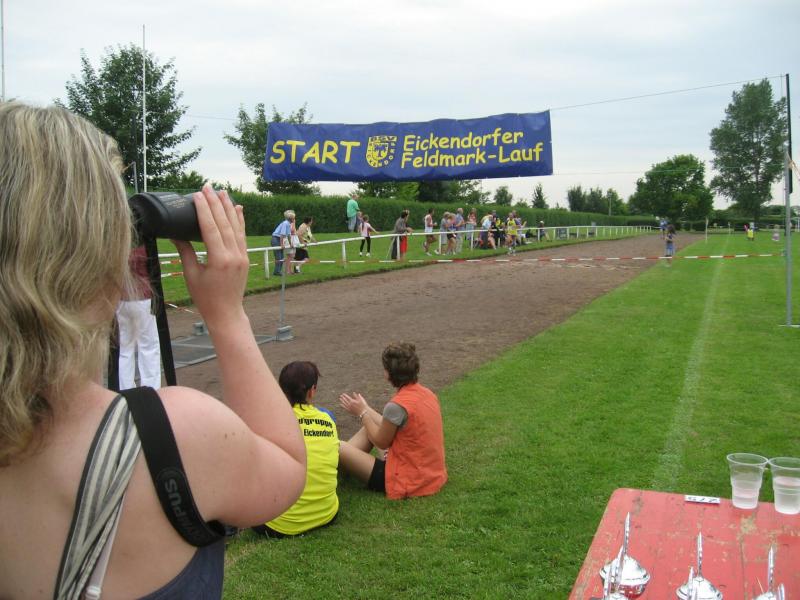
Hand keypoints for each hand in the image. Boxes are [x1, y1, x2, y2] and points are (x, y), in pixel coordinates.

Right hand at [173, 185, 248, 328]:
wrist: (226, 313)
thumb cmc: (205, 297)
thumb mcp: (191, 275)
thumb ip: (185, 252)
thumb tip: (175, 234)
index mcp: (219, 260)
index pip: (211, 228)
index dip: (204, 210)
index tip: (198, 195)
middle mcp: (234, 255)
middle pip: (224, 223)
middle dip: (216, 203)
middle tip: (208, 187)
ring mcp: (242, 256)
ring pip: (236, 226)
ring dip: (229, 207)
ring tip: (222, 192)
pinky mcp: (245, 258)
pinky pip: (242, 235)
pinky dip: (239, 220)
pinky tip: (237, 208)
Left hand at [339, 392, 367, 415]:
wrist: (363, 412)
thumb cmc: (363, 405)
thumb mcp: (361, 399)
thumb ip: (357, 396)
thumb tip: (354, 393)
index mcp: (352, 401)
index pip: (347, 397)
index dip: (345, 395)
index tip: (343, 394)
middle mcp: (350, 404)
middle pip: (345, 400)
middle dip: (343, 397)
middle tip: (340, 396)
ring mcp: (349, 408)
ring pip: (344, 404)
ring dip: (342, 401)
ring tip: (340, 399)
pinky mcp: (349, 411)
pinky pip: (345, 408)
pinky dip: (342, 406)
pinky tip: (341, 404)